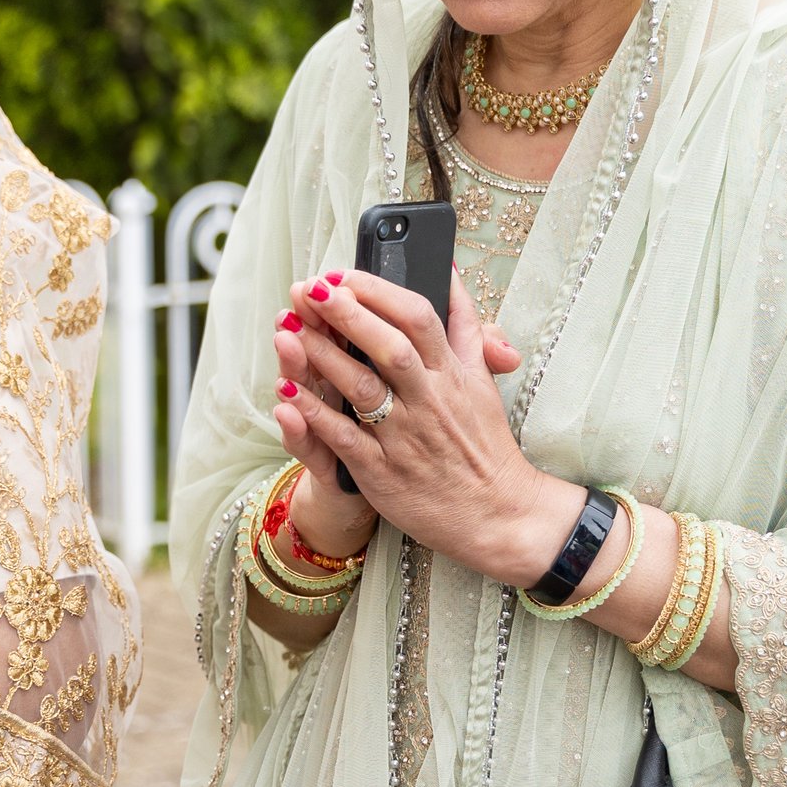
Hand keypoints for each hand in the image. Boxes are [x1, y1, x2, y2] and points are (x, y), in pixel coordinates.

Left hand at [274, 266, 571, 586]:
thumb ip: (464, 325)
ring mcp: (405, 438)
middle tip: (311, 288)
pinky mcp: (383, 473)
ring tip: (289, 327)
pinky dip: (315, 414)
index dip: (379, 292)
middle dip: (348, 314)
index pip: (419, 318)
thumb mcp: (481, 378)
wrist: (499, 515)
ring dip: (323, 356)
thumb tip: (446, 270)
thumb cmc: (484, 443)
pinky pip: (344, 438)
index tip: (344, 274)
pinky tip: (287, 392)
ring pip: (362, 389)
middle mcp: (429, 401)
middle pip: (389, 347)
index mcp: (452, 374)